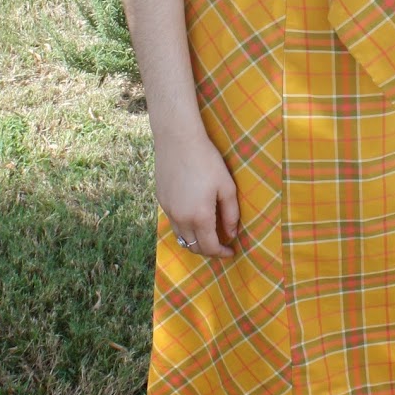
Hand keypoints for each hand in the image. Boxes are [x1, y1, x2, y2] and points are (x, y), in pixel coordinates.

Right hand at [155, 125, 239, 259]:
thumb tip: (232, 233)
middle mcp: (181, 218)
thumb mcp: (226, 186)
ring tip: (207, 235)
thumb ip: (231, 213)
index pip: (210, 247)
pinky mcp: (161, 201)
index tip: (231, 251)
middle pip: (194, 247)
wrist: (178, 140)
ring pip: (181, 237)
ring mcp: (169, 211)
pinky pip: (174, 224)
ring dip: (195, 242)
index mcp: (200, 216)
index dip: (222, 254)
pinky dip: (185, 229)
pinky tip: (194, 219)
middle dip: (209, 251)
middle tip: (221, 246)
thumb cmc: (207, 161)